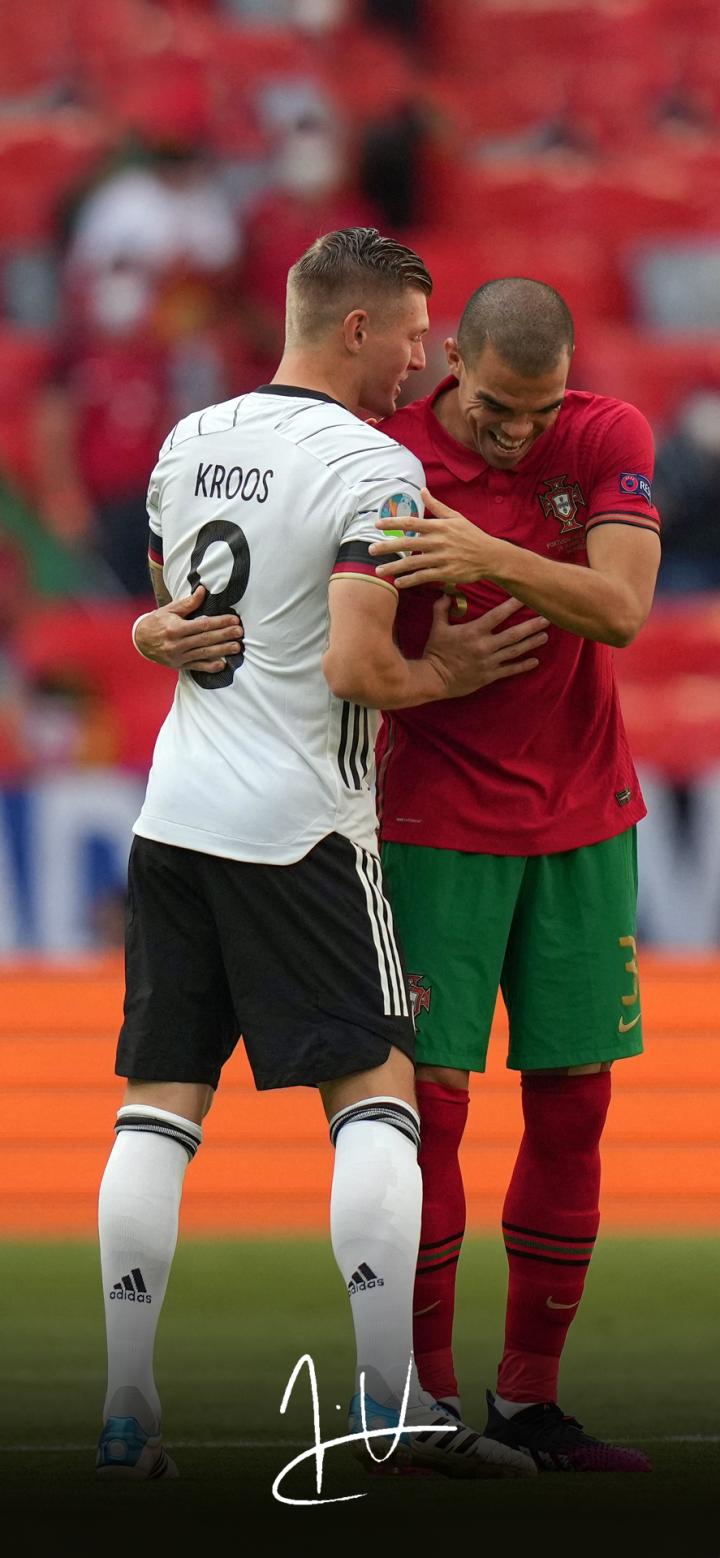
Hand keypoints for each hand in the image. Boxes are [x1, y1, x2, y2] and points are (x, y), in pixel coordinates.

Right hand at [135, 586, 242, 670]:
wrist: (140, 641)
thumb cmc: (157, 622)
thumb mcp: (169, 610)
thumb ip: (188, 603)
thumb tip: (203, 590)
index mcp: (175, 628)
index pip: (202, 625)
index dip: (219, 622)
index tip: (233, 620)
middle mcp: (176, 644)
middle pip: (205, 639)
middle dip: (224, 635)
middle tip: (240, 632)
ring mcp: (178, 656)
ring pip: (204, 654)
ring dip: (222, 651)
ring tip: (236, 647)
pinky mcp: (179, 665)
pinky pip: (197, 667)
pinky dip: (209, 667)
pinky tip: (222, 665)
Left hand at [370, 486, 502, 586]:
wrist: (490, 556)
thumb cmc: (471, 535)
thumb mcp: (456, 517)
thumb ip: (436, 506)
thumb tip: (422, 490)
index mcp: (439, 526)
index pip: (411, 522)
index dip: (393, 523)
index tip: (376, 524)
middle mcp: (438, 541)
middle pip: (408, 543)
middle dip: (387, 546)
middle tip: (370, 550)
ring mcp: (442, 558)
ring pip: (413, 563)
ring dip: (394, 567)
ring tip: (378, 570)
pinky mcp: (446, 573)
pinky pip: (424, 577)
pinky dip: (410, 580)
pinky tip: (398, 582)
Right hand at [422, 593, 548, 698]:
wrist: (433, 679)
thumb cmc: (435, 652)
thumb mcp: (437, 628)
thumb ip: (442, 608)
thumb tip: (447, 593)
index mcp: (474, 632)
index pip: (498, 615)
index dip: (513, 605)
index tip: (526, 597)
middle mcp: (485, 646)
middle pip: (514, 634)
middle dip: (531, 625)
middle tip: (547, 618)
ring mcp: (489, 662)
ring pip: (515, 651)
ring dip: (532, 643)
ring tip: (545, 636)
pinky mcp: (489, 676)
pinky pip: (509, 670)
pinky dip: (523, 666)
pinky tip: (535, 661)